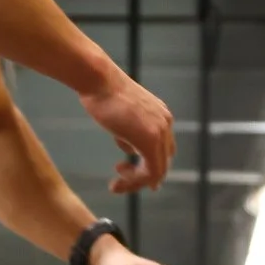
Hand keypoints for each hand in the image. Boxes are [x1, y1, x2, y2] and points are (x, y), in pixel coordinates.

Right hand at [78, 67, 174, 191]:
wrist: (98, 80)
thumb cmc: (102, 92)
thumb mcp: (122, 114)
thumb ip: (131, 131)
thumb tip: (130, 148)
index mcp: (161, 115)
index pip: (163, 150)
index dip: (146, 166)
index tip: (123, 170)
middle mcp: (166, 123)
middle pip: (163, 162)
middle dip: (141, 177)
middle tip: (119, 182)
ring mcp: (160, 131)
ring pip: (158, 171)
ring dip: (136, 183)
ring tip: (116, 184)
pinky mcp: (150, 140)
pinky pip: (151, 172)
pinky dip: (134, 182)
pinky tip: (117, 181)